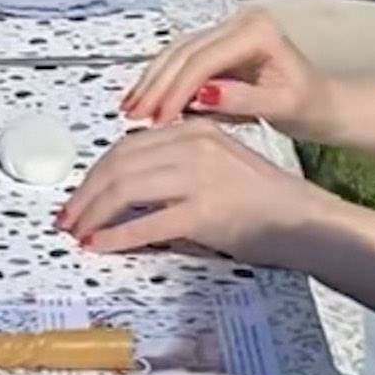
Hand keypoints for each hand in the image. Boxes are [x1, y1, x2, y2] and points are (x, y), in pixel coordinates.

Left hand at [57, 119, 312, 264]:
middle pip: (119, 164)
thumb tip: (123, 188)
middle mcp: (194, 146)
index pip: (128, 145)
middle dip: (86, 194)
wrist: (306, 221)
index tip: (79, 194)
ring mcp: (199, 178)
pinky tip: (100, 245)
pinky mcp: (205, 212)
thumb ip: (175, 166)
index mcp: (195, 129)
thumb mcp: (217, 165)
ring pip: (126, 190)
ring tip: (78, 232)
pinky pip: (147, 223)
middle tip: (68, 217)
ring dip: (94, 214)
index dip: (96, 172)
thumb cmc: (263, 202)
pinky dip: (117, 236)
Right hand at [121, 8, 348, 142]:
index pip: (203, 60)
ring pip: (176, 53)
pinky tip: (144, 99)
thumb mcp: (283, 107)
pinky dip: (161, 80)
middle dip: (156, 85)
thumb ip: (244, 100)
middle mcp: (239, 22)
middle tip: (133, 115)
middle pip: (184, 52)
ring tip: (131, 109)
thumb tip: (202, 95)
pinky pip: (181, 60)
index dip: (176, 90)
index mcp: (257, 31)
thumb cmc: (311, 105)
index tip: (157, 119)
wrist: (324, 103)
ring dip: (152, 81)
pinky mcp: (217, 45)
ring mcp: (226, 31)